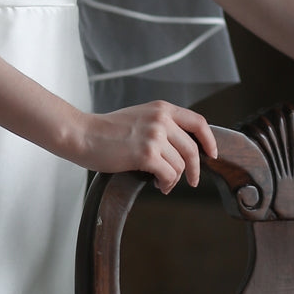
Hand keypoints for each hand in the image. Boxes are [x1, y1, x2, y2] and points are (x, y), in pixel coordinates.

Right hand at [71, 101, 217, 193]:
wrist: (83, 134)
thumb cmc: (106, 130)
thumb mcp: (139, 117)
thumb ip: (161, 125)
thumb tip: (182, 147)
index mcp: (161, 108)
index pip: (198, 122)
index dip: (209, 140)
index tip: (211, 154)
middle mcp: (161, 119)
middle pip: (192, 150)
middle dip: (194, 170)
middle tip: (191, 181)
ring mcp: (154, 136)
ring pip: (180, 166)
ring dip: (173, 179)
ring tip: (161, 182)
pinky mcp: (146, 154)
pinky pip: (168, 175)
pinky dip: (165, 184)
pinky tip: (156, 184)